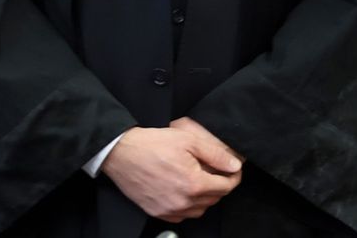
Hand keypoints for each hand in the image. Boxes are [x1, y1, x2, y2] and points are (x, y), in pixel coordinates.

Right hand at [100, 124, 242, 222]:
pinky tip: (185, 190)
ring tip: (200, 179)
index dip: (234, 176)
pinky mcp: (158, 213)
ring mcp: (169, 210)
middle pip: (215, 198)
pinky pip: (183, 215)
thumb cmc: (153, 144)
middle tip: (216, 170)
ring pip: (200, 209)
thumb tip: (235, 165)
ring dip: (205, 196)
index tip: (233, 169)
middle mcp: (183, 202)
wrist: (121, 153)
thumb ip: (216, 154)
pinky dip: (189, 205)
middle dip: (220, 184)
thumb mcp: (189, 140)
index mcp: (193, 184)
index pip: (226, 187)